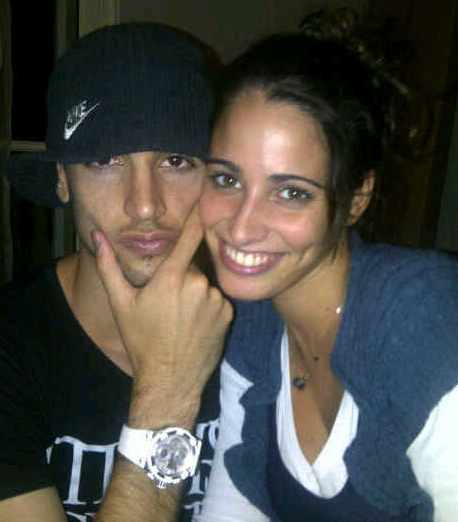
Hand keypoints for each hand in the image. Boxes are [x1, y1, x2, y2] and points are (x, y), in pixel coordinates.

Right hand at [93, 207, 232, 425]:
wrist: (170, 379)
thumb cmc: (141, 341)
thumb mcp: (121, 304)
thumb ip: (109, 266)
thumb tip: (96, 235)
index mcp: (171, 277)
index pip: (189, 236)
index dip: (196, 217)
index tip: (204, 201)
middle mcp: (197, 283)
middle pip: (191, 267)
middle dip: (181, 278)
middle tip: (167, 303)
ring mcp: (215, 299)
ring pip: (204, 285)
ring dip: (195, 293)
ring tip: (180, 318)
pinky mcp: (228, 314)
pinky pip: (217, 301)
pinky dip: (208, 307)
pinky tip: (195, 325)